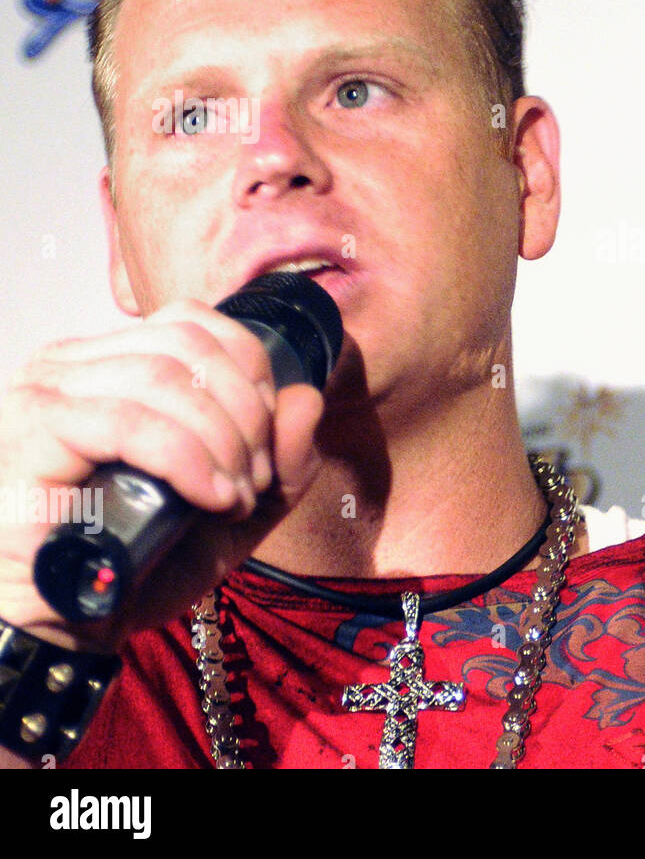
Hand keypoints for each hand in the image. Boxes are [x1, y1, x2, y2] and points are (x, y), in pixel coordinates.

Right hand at [0, 300, 325, 650]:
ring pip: (163, 379)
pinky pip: (127, 422)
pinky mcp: (33, 433)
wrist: (70, 625)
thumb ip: (285, 459)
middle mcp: (73, 363)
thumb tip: (307, 397)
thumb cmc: (141, 562)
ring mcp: (46, 393)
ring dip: (223, 440)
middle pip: (190, 347)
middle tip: (255, 478)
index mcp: (115, 361)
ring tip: (235, 497)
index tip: (269, 443)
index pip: (198, 323)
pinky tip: (211, 497)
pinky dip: (186, 458)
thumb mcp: (238, 508)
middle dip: (247, 412)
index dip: (252, 374)